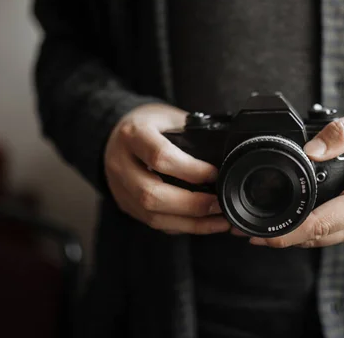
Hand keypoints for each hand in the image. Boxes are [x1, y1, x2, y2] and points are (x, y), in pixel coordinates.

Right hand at [104, 103, 230, 234]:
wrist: (116, 134)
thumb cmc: (151, 124)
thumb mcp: (170, 117)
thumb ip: (193, 134)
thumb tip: (227, 158)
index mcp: (133, 135)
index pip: (160, 157)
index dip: (191, 170)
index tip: (216, 174)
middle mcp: (121, 164)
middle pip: (151, 194)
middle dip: (191, 204)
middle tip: (219, 204)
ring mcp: (120, 188)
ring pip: (152, 215)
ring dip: (190, 223)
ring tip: (219, 221)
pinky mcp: (126, 205)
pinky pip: (154, 223)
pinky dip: (182, 226)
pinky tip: (204, 224)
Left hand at [248, 104, 343, 247]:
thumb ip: (342, 131)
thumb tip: (311, 150)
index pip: (325, 222)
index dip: (290, 230)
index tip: (261, 232)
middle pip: (318, 237)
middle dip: (281, 237)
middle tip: (244, 230)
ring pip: (322, 241)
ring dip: (290, 238)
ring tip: (256, 229)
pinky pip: (329, 237)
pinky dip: (306, 234)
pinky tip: (284, 226)